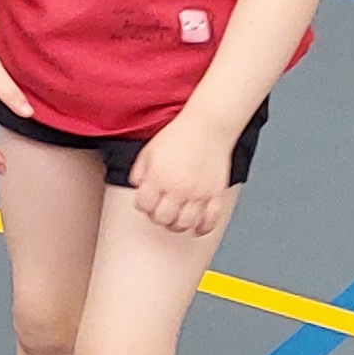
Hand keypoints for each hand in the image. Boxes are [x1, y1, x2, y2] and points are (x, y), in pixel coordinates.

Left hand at [127, 121, 236, 241]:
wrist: (208, 126)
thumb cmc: (179, 135)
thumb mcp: (149, 150)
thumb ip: (139, 171)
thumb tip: (137, 187)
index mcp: (158, 178)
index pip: (144, 206)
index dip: (142, 205)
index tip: (145, 200)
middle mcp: (178, 189)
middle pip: (162, 219)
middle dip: (157, 217)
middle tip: (159, 210)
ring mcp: (198, 194)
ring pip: (185, 224)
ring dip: (177, 225)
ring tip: (175, 218)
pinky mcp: (216, 194)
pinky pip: (210, 220)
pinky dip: (202, 228)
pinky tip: (196, 227)